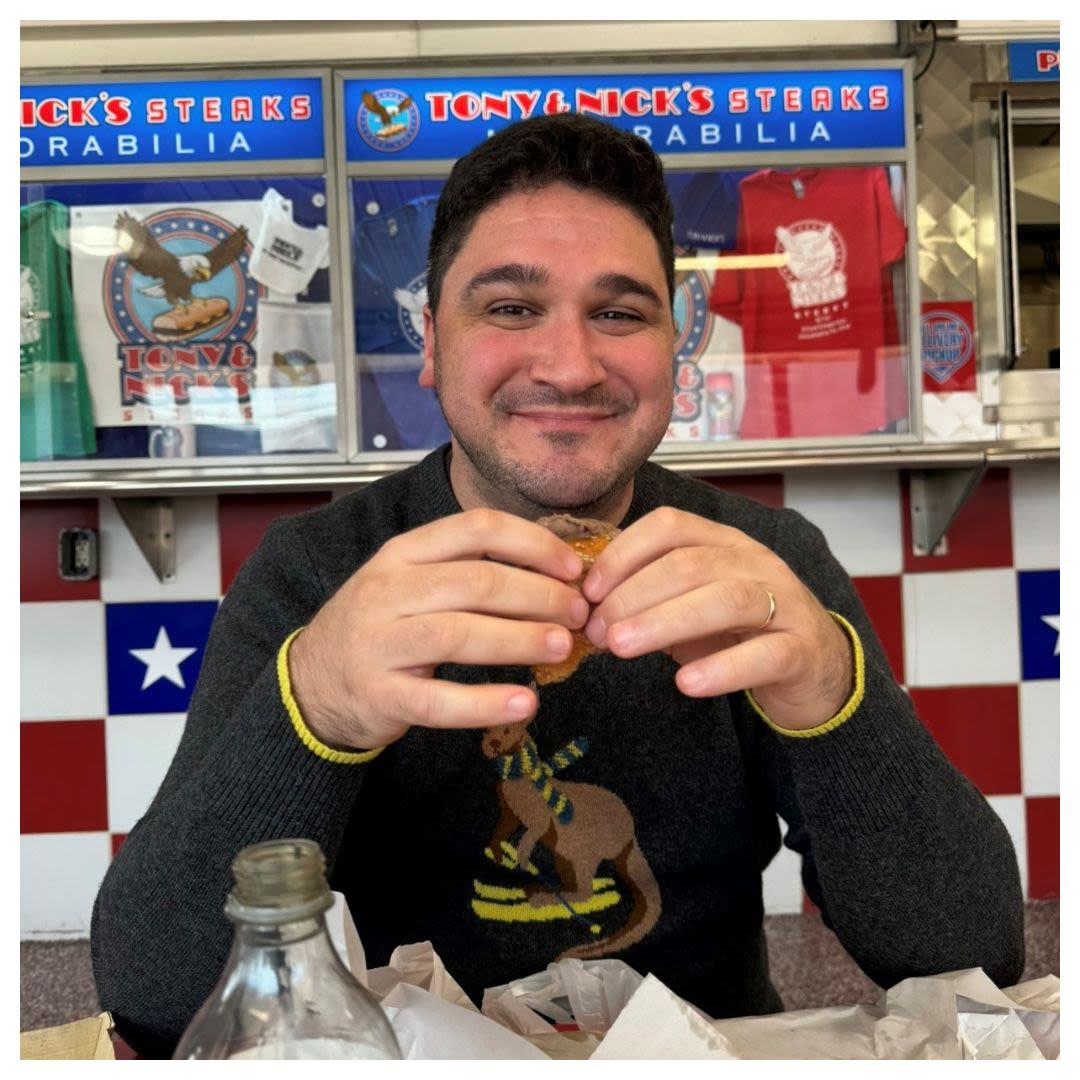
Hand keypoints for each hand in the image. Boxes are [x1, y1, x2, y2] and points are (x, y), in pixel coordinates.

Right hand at [287, 509, 588, 750]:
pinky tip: (526, 703)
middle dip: (539, 595)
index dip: (533, 543)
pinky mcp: (379, 695)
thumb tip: (558, 577)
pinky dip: (486, 703)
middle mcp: (387, 590)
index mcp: (403, 553)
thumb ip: (470, 574)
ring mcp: (379, 643)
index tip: (573, 568)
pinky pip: (439, 700)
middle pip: (476, 582)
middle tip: (579, 613)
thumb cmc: (384, 627)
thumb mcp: (413, 583)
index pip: (476, 528)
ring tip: (563, 647)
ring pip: (459, 634)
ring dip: (520, 639)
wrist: (313, 682)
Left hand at [580, 507, 852, 730]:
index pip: (670, 526)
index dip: (624, 554)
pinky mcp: (803, 651)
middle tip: (597, 631)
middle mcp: (756, 564)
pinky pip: (765, 655)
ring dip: (664, 622)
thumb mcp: (691, 607)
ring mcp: (785, 604)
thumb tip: (588, 609)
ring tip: (621, 648)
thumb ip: (649, 600)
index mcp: (724, 543)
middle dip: (633, 595)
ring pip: (726, 600)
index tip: (589, 591)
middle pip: (690, 564)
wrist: (817, 669)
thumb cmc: (740, 633)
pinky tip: (686, 684)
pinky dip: (722, 669)